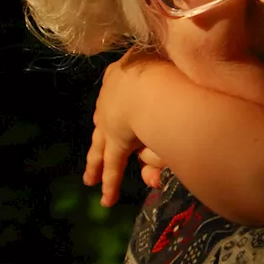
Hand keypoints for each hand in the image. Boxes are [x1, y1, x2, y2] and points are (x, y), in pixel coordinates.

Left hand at [83, 50, 165, 205]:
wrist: (153, 83)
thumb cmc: (168, 66)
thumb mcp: (168, 64)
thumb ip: (170, 76)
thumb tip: (173, 77)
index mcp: (124, 71)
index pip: (119, 89)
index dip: (121, 99)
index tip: (122, 108)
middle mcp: (113, 95)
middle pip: (105, 120)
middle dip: (102, 137)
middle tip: (96, 151)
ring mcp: (111, 120)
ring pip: (101, 144)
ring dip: (96, 162)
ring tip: (90, 179)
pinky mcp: (117, 143)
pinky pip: (113, 167)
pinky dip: (110, 183)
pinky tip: (107, 199)